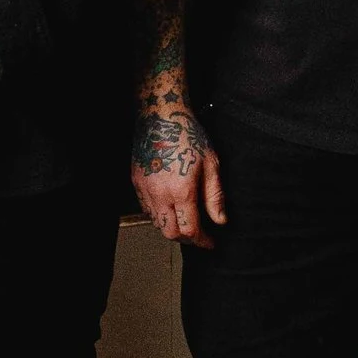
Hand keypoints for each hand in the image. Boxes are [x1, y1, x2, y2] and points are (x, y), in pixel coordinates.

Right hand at [133, 91, 223, 243]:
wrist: (161, 115)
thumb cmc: (189, 135)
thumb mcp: (211, 164)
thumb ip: (215, 196)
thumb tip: (220, 220)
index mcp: (181, 191)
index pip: (190, 230)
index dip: (202, 241)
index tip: (210, 242)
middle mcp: (160, 194)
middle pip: (170, 233)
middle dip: (186, 239)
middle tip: (199, 234)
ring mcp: (145, 189)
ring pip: (156, 223)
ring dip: (172, 227)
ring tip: (186, 219)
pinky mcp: (136, 182)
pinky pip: (146, 209)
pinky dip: (159, 215)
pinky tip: (171, 207)